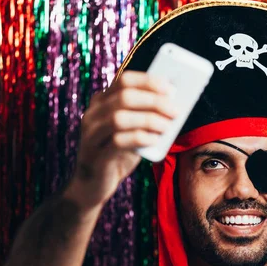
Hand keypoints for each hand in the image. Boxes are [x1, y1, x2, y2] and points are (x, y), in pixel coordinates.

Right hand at [65, 71, 176, 208]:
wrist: (92, 185)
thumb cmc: (116, 154)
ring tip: (167, 126)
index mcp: (101, 102)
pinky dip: (140, 138)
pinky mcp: (96, 154)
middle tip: (175, 111)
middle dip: (154, 102)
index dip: (148, 82)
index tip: (170, 88)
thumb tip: (173, 105)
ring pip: (119, 118)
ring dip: (148, 120)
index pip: (124, 80)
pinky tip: (155, 140)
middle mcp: (92, 114)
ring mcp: (91, 134)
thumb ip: (143, 117)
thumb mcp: (130, 131)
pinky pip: (118, 141)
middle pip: (124, 97)